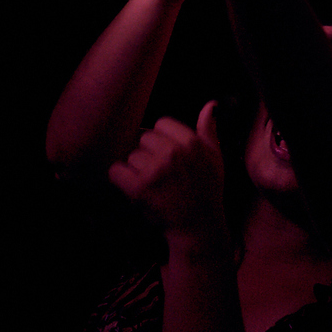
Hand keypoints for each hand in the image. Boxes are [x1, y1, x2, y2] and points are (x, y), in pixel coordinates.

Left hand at [109, 101, 227, 240]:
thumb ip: (209, 130)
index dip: (163, 140)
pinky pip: (116, 171)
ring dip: (138, 170)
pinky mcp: (139, 188)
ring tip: (154, 185)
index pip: (162, 124)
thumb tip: (211, 104)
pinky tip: (134, 188)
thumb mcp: (216, 158)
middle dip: (150, 154)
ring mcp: (155, 171)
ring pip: (132, 156)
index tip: (169, 156)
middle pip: (144, 138)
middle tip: (162, 174)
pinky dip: (120, 179)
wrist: (199, 227)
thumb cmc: (207, 191)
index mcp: (192, 143)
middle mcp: (173, 153)